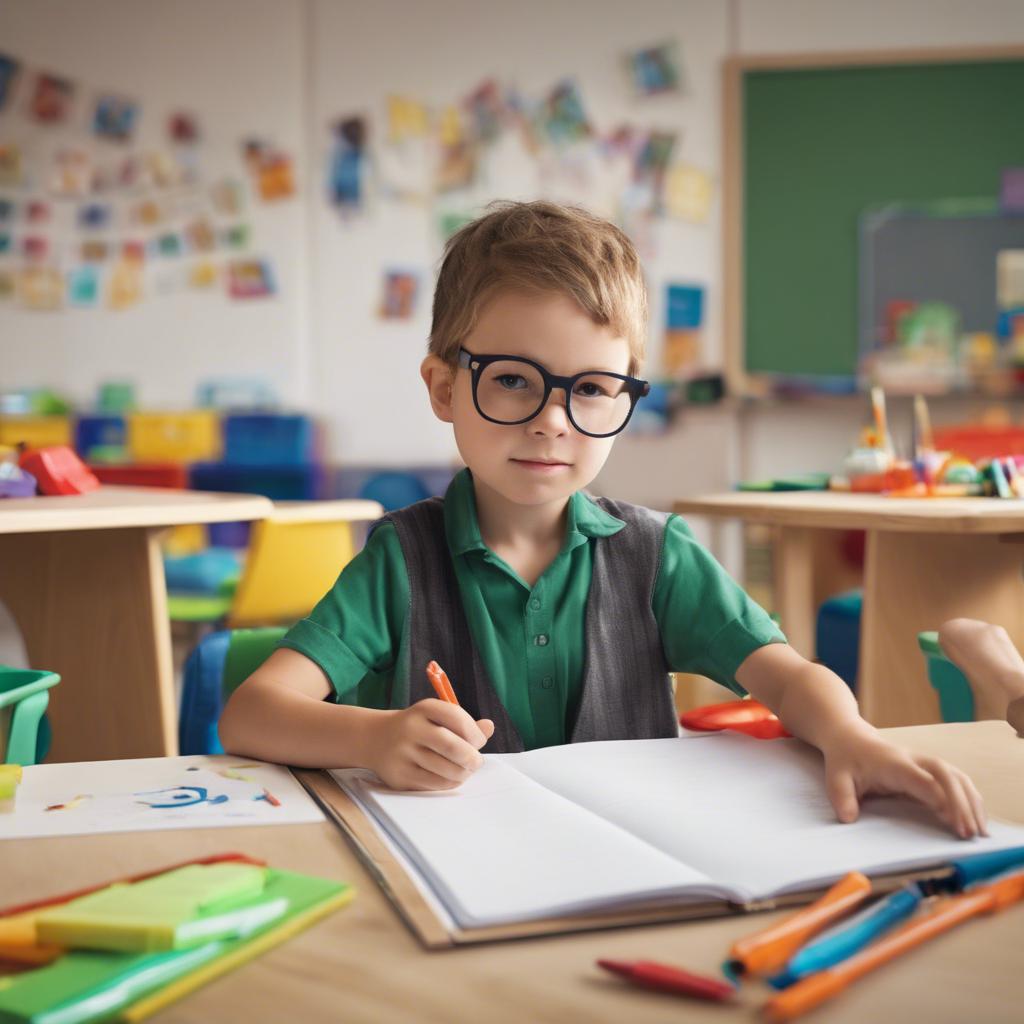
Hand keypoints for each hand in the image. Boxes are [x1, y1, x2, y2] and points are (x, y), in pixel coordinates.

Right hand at [369, 699, 494, 790]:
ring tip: (464, 769)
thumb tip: (489, 727)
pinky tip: (451, 777)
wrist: (376, 739)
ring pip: (447, 770)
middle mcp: (411, 729)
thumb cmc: (418, 728)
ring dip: (463, 773)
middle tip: (476, 762)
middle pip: (453, 747)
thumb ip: (464, 723)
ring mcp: (403, 754)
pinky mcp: (399, 776)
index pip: (458, 719)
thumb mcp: (437, 717)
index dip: (476, 734)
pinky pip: (435, 784)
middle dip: (472, 758)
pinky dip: (450, 783)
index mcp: (424, 708)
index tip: (479, 741)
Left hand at [821, 727, 986, 838]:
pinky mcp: (929, 769)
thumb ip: (841, 797)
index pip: (921, 779)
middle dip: (961, 803)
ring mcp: (924, 763)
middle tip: (968, 833)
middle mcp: (913, 760)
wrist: (850, 738)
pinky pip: (956, 780)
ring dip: (971, 801)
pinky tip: (976, 818)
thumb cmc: (845, 760)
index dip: (937, 797)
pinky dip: (969, 798)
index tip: (949, 820)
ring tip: (980, 831)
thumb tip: (848, 818)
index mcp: (893, 763)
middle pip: (945, 775)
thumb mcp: (836, 778)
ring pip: (956, 776)